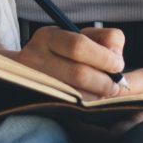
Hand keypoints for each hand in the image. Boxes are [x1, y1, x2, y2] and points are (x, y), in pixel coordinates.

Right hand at [11, 23, 128, 98]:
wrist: (24, 72)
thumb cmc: (64, 52)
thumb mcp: (80, 36)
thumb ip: (105, 39)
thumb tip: (117, 58)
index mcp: (48, 37)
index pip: (79, 46)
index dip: (104, 57)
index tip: (118, 64)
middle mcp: (35, 58)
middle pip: (79, 74)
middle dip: (104, 82)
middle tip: (114, 85)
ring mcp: (34, 82)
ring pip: (76, 94)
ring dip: (97, 96)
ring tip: (103, 92)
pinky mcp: (37, 101)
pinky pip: (69, 107)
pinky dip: (87, 104)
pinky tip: (91, 100)